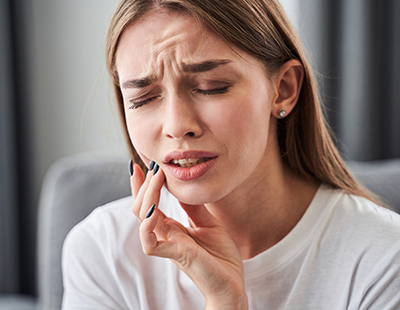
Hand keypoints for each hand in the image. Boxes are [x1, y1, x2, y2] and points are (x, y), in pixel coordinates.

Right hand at [130, 162, 247, 309]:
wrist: (233, 283)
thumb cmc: (220, 256)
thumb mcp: (208, 223)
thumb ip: (193, 207)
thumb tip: (183, 185)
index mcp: (172, 228)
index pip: (150, 203)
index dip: (143, 185)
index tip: (141, 163)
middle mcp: (166, 234)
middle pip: (141, 207)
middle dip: (143, 184)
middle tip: (152, 165)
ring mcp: (169, 244)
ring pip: (143, 219)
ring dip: (146, 196)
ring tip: (155, 177)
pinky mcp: (176, 255)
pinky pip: (150, 242)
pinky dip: (147, 226)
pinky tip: (153, 210)